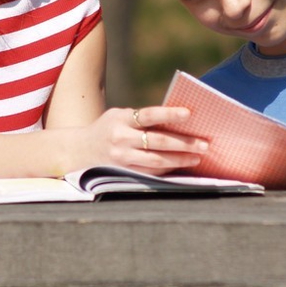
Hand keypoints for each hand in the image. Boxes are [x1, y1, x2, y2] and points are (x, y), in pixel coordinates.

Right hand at [76, 106, 207, 174]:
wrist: (81, 149)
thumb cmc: (109, 127)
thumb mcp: (120, 116)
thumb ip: (142, 118)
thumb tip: (178, 122)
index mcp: (121, 119)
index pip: (149, 115)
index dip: (169, 114)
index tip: (189, 114)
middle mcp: (120, 139)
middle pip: (157, 142)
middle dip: (184, 143)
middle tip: (205, 144)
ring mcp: (121, 158)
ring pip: (156, 161)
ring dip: (180, 159)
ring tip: (197, 157)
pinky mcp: (123, 173)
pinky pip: (150, 172)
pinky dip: (167, 169)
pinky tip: (181, 166)